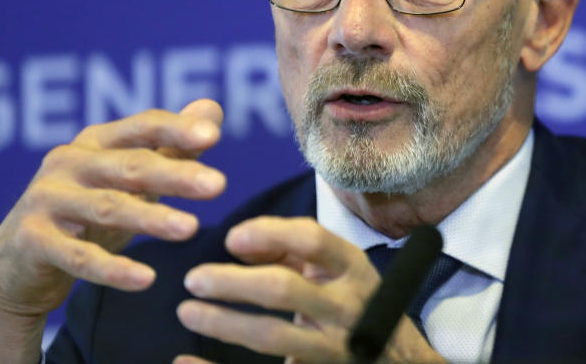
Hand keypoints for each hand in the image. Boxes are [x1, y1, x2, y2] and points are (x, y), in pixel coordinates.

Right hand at [0, 99, 226, 319]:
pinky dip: (113, 269)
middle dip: (175, 174)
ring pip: (107, 208)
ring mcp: (46, 199)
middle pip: (130, 166)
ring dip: (151, 218)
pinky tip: (146, 278)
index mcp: (96, 142)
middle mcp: (68, 162)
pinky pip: (78, 257)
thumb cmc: (85, 212)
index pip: (142, 127)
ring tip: (191, 229)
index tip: (214, 135)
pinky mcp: (33, 240)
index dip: (176, 129)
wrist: (16, 264)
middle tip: (219, 185)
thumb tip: (213, 109)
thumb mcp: (128, 179)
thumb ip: (170, 146)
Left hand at [174, 217, 445, 363]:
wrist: (397, 358)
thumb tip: (238, 243)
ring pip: (272, 336)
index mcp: (352, 267)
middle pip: (284, 290)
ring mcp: (332, 346)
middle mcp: (346, 305)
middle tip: (194, 279)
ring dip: (224, 323)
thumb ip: (290, 248)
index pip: (312, 239)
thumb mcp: (336, 265)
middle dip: (234, 283)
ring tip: (188, 311)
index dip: (269, 234)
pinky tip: (187, 361)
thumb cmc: (356, 298)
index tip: (230, 239)